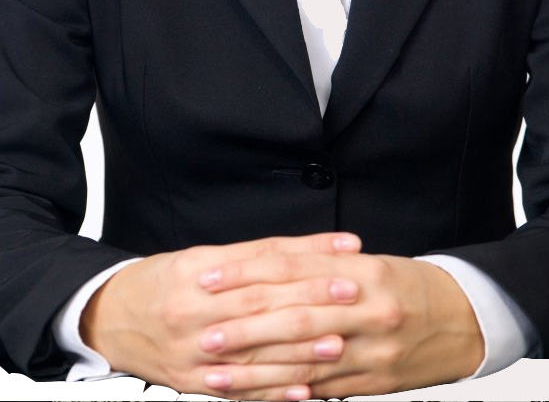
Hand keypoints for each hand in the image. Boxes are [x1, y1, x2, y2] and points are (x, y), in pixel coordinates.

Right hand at [78, 231, 362, 397]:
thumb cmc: (162, 281)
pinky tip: (305, 391)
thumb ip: (252, 256)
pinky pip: (238, 391)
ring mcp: (193, 352)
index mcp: (199, 271)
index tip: (345, 255)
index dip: (308, 258)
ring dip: (300, 350)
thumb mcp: (199, 257)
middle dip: (312, 300)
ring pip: (255, 351)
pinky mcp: (191, 383)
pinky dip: (273, 391)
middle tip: (353, 295)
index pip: (263, 263)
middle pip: (263, 305)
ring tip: (339, 343)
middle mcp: (195, 311)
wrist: (107, 317)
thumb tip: (309, 250)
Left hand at [195, 250, 484, 399]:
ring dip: (256, 369)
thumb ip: (323, 264)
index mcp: (361, 270)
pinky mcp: (376, 382)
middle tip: (205, 332)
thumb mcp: (371, 264)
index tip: (208, 278)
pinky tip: (256, 397)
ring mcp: (373, 349)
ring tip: (217, 373)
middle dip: (245, 326)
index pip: (292, 268)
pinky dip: (286, 393)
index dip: (246, 273)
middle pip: (295, 315)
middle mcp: (368, 308)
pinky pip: (323, 389)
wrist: (467, 320)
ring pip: (304, 360)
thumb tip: (269, 265)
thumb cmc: (411, 286)